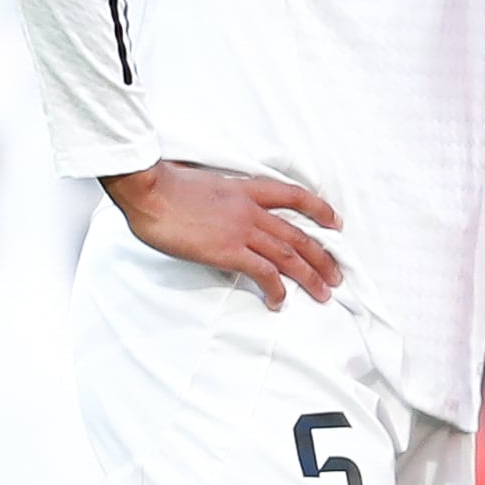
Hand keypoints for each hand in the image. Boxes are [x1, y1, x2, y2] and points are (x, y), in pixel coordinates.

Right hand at [106, 160, 342, 309]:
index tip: (334, 222)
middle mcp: (250, 209)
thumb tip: (216, 209)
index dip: (318, 209)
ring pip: (289, 254)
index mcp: (244, 189)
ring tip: (323, 293)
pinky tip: (279, 301)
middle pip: (298, 233)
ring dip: (310, 275)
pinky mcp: (228, 250)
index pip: (292, 195)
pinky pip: (263, 272)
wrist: (149, 190)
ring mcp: (241, 229)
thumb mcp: (201, 184)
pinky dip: (276, 288)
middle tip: (335, 275)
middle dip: (322, 256)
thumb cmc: (163, 185)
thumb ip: (217, 196)